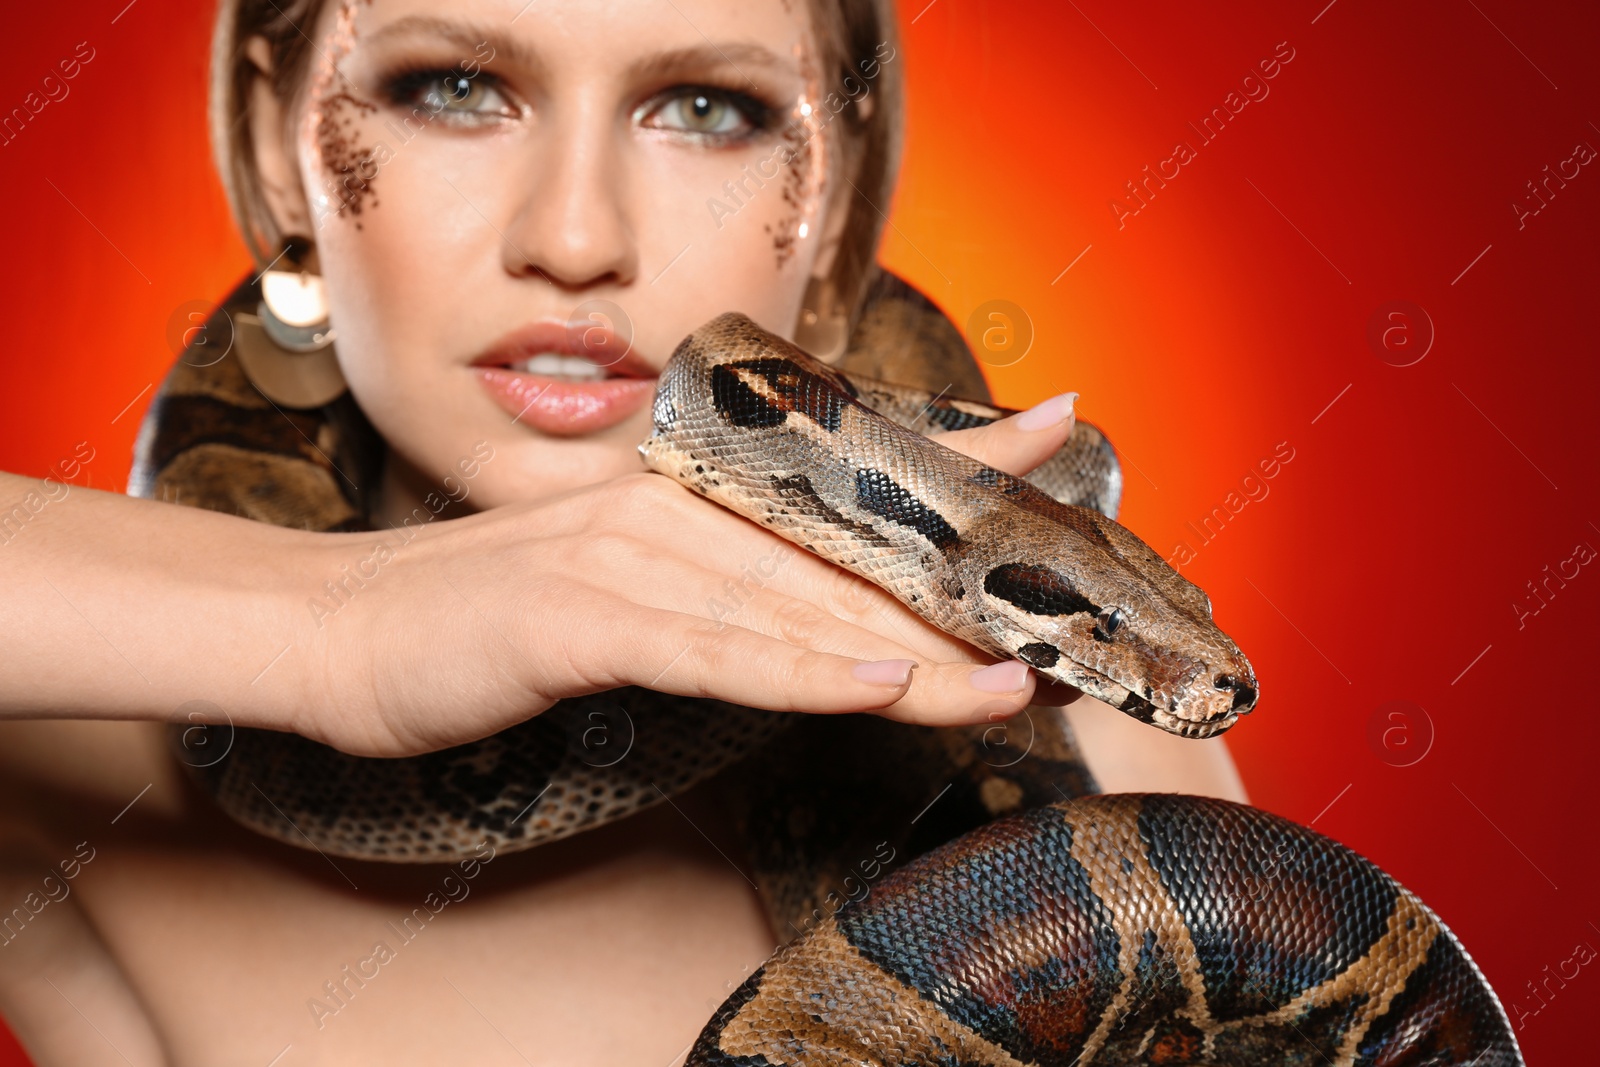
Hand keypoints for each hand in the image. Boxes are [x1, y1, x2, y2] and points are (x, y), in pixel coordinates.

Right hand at [306, 392, 1085, 756]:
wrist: (333, 629)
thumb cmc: (478, 619)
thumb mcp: (609, 591)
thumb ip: (705, 594)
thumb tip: (807, 625)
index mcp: (678, 497)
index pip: (837, 483)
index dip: (951, 459)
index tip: (1055, 433)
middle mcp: (664, 509)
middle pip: (838, 558)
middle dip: (959, 583)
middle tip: (1069, 593)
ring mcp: (619, 558)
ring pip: (794, 607)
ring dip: (910, 647)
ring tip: (1010, 673)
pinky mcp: (576, 620)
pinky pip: (708, 649)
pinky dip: (798, 668)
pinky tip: (876, 680)